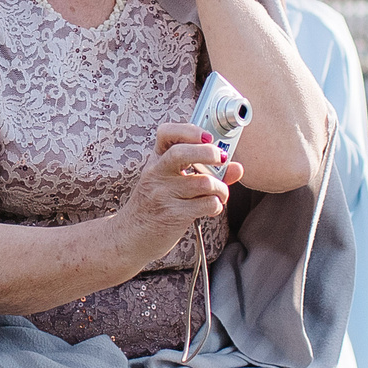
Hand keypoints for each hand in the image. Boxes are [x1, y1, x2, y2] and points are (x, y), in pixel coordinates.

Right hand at [115, 123, 242, 262]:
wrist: (130, 236)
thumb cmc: (155, 206)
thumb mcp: (171, 182)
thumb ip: (204, 172)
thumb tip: (236, 167)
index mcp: (156, 160)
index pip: (166, 132)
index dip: (190, 130)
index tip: (207, 137)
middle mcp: (156, 174)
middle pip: (182, 153)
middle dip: (209, 153)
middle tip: (221, 159)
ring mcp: (163, 194)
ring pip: (204, 182)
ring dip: (221, 189)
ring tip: (220, 194)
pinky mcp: (172, 215)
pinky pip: (207, 204)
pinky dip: (216, 205)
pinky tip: (210, 208)